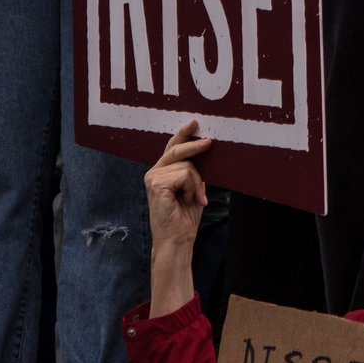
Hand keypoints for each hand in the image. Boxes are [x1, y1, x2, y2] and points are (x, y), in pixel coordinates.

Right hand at [145, 120, 212, 318]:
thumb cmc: (185, 217)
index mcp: (161, 172)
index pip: (172, 148)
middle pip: (178, 150)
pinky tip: (188, 200)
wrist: (177, 239)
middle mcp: (154, 173)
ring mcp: (153, 178)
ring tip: (193, 199)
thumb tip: (204, 149)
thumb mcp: (192, 189)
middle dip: (195, 145)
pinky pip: (185, 174)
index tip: (194, 123)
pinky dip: (192, 187)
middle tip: (210, 142)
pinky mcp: (157, 185)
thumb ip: (192, 172)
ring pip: (187, 165)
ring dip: (196, 183)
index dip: (183, 135)